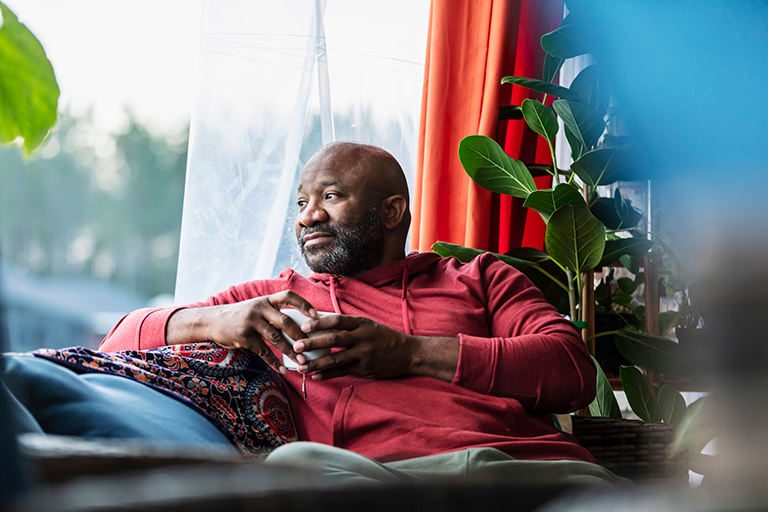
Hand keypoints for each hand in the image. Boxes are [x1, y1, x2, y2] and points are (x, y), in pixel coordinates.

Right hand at [167, 291, 317, 374]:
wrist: (213, 321)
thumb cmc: (241, 316)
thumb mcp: (257, 308)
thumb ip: (274, 314)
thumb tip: (301, 327)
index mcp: (266, 300)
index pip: (288, 296)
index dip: (303, 304)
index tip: (316, 315)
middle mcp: (260, 308)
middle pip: (285, 320)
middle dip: (301, 334)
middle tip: (313, 346)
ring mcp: (251, 322)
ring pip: (276, 338)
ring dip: (291, 352)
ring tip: (302, 362)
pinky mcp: (244, 337)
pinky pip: (263, 351)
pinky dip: (274, 362)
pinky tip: (283, 370)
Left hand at [292, 315, 414, 380]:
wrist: (408, 353)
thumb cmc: (384, 338)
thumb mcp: (369, 326)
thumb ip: (350, 326)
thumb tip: (323, 325)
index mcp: (362, 323)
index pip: (337, 321)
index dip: (319, 323)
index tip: (304, 326)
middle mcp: (363, 337)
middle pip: (333, 339)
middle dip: (312, 343)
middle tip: (296, 346)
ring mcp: (364, 354)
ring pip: (336, 359)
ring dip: (317, 363)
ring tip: (301, 367)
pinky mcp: (366, 368)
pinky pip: (343, 371)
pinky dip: (328, 374)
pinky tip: (316, 376)